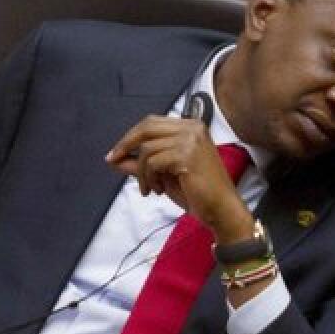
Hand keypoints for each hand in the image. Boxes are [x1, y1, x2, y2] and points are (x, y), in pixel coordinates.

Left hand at [105, 115, 251, 240]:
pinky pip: (153, 162)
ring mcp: (191, 140)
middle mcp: (192, 128)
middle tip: (113, 161)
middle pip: (146, 128)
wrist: (221, 210)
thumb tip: (116, 159)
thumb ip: (142, 164)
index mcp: (191, 127)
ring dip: (142, 172)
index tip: (116, 153)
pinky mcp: (186, 155)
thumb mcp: (165, 175)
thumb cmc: (198, 193)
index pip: (152, 123)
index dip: (130, 137)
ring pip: (147, 149)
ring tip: (150, 188)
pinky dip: (149, 178)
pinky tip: (157, 190)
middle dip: (125, 145)